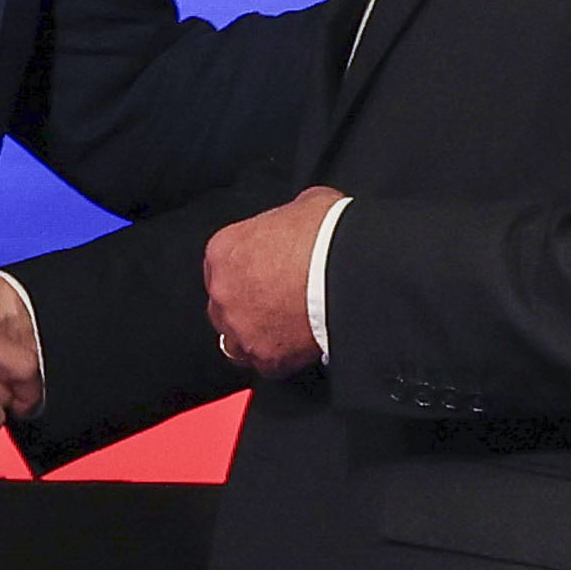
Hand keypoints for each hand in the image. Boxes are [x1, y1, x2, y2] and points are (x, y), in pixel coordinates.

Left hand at [205, 187, 344, 379]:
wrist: (350, 268)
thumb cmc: (327, 232)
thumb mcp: (303, 204)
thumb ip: (285, 219)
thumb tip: (296, 223)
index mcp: (224, 250)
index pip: (220, 268)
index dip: (245, 272)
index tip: (265, 276)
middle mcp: (223, 291)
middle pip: (224, 306)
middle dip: (246, 306)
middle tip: (278, 301)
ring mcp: (241, 328)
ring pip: (235, 342)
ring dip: (255, 336)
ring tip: (286, 328)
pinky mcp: (266, 358)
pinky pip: (267, 364)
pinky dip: (282, 357)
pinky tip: (302, 345)